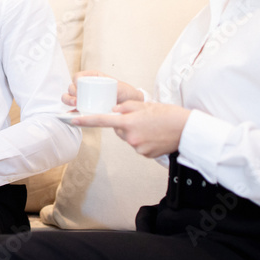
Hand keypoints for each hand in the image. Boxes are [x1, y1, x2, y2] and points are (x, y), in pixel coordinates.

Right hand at [63, 70, 143, 109]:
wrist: (130, 104)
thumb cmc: (125, 92)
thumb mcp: (121, 88)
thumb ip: (116, 90)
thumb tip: (110, 96)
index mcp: (92, 77)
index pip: (78, 76)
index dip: (75, 82)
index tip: (78, 88)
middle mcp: (86, 86)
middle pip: (71, 87)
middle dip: (70, 94)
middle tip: (76, 100)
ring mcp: (84, 97)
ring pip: (69, 97)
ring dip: (68, 101)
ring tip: (75, 105)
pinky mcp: (84, 108)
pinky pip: (73, 109)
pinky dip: (70, 112)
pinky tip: (70, 115)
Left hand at [72, 100, 190, 158]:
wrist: (186, 129)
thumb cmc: (167, 115)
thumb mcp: (144, 105)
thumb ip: (125, 107)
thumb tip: (113, 110)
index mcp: (128, 121)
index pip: (102, 120)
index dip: (86, 120)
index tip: (73, 119)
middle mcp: (130, 136)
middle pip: (119, 129)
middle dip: (125, 124)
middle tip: (142, 119)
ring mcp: (137, 147)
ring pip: (128, 138)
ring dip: (135, 132)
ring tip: (151, 127)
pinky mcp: (145, 154)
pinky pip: (138, 146)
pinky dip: (143, 140)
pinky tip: (154, 136)